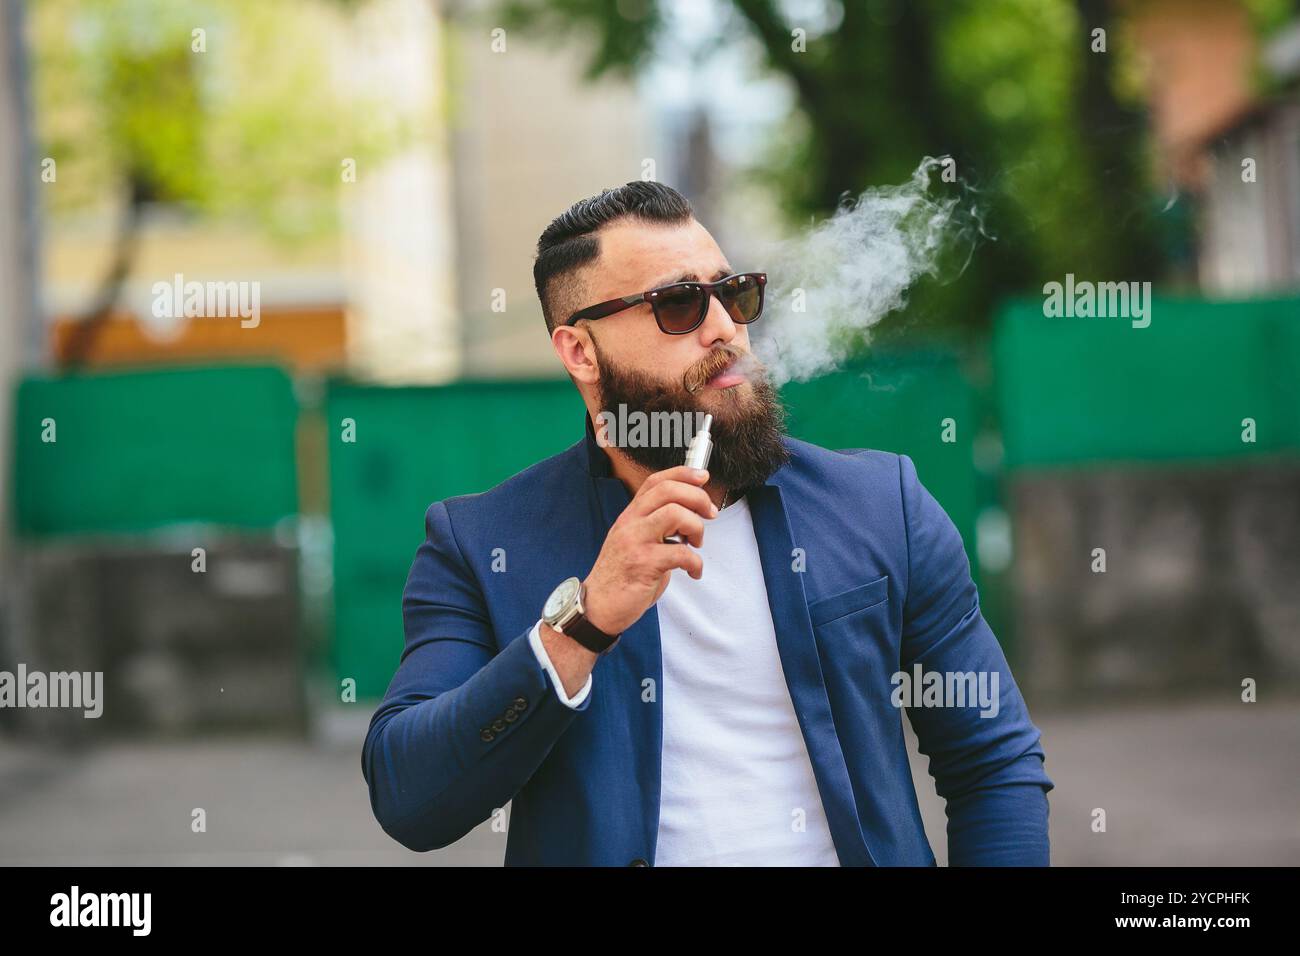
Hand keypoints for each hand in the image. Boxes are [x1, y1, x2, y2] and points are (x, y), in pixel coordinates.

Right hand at [582, 465, 716, 634]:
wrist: (598, 606)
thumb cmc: (621, 577)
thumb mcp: (635, 542)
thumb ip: (656, 527)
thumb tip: (690, 516)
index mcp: (630, 516)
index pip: (655, 481)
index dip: (683, 474)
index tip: (702, 477)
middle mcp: (630, 523)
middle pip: (668, 491)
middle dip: (698, 498)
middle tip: (709, 514)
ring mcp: (635, 541)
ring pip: (675, 514)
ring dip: (696, 527)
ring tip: (696, 544)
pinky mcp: (643, 564)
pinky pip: (680, 553)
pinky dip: (695, 563)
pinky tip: (693, 571)